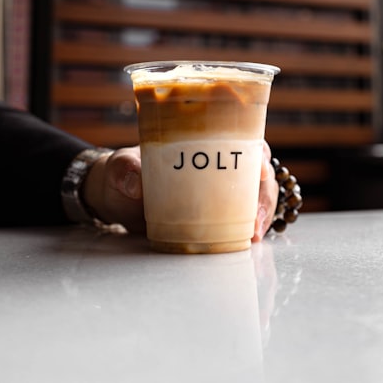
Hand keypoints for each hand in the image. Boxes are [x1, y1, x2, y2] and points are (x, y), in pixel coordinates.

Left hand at [83, 143, 278, 240]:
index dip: (259, 154)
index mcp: (205, 140)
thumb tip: (136, 184)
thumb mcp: (120, 166)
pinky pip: (242, 218)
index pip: (244, 140)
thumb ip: (124, 170)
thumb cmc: (123, 173)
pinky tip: (250, 242)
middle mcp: (220, 163)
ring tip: (254, 235)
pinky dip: (250, 229)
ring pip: (256, 197)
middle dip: (265, 195)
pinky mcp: (216, 214)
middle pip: (258, 173)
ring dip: (263, 215)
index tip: (262, 173)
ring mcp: (220, 190)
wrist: (117, 198)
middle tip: (256, 219)